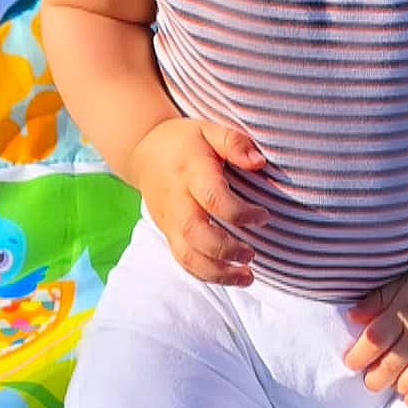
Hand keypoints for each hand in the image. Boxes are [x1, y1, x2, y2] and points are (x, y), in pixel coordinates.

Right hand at [131, 116, 268, 284]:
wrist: (144, 152)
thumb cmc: (186, 142)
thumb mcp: (210, 130)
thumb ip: (235, 143)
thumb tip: (259, 162)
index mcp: (191, 172)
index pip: (212, 198)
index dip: (240, 212)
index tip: (263, 216)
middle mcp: (177, 200)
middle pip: (195, 233)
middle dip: (225, 250)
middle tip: (252, 254)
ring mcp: (170, 220)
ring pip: (186, 255)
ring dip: (216, 272)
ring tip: (247, 277)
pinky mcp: (168, 233)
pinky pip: (183, 260)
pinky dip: (206, 274)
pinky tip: (230, 276)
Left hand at [342, 258, 407, 406]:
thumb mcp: (404, 281)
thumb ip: (377, 299)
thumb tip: (351, 316)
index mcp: (404, 312)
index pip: (374, 341)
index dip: (358, 357)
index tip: (353, 362)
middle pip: (389, 367)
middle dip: (373, 378)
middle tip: (372, 377)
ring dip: (396, 386)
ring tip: (394, 382)